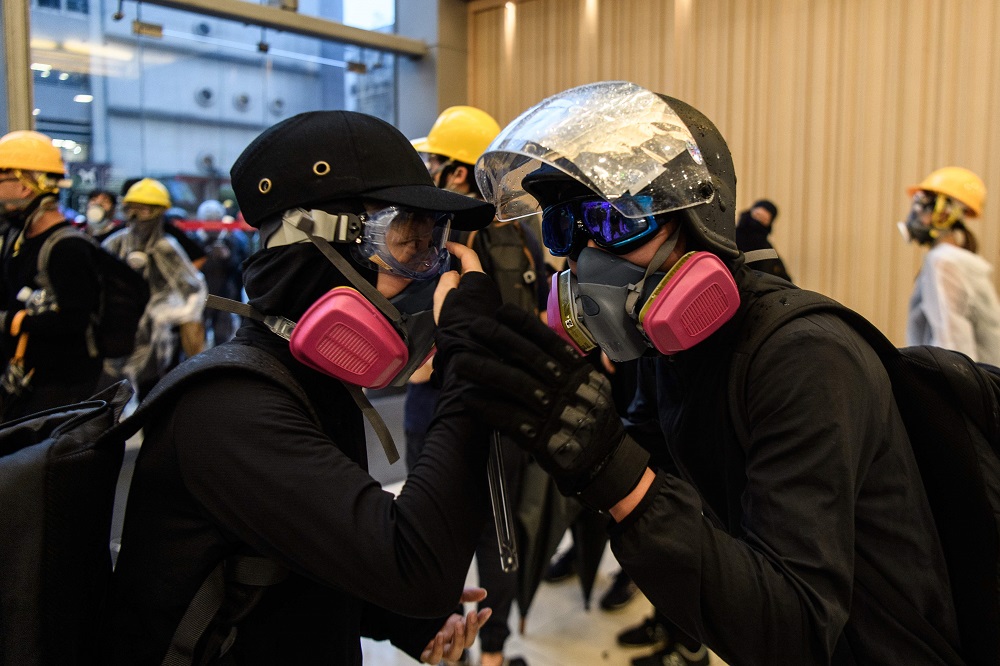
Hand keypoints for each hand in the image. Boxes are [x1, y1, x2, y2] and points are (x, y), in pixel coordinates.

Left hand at [419, 587, 491, 663]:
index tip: (487, 610)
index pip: (474, 627)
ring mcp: (439, 648)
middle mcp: (450, 639)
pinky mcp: (425, 653)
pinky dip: (438, 650)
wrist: (405, 614)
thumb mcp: (447, 598)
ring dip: (459, 641)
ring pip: (455, 654)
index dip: (481, 620)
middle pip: (467, 642)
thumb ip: (464, 595)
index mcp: (457, 627)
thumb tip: (483, 592)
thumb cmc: (429, 607)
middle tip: (471, 614)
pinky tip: (440, 636)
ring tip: (458, 625)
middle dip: (471, 629)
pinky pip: (434, 658)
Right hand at [433, 241, 484, 323]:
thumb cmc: (456, 320)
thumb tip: (453, 276)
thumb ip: (447, 278)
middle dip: (456, 272)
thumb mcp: (444, 294)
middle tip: (442, 277)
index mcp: (478, 277)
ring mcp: (491, 299)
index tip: (448, 246)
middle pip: (471, 272)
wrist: (470, 345)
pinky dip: (465, 298)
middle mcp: (488, 286)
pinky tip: (456, 309)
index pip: (468, 254)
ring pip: (473, 286)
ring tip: (447, 299)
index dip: (457, 247)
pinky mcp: (490, 310)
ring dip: (460, 288)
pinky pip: (476, 298)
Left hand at [453, 304, 649, 511]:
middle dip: (498, 338)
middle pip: (527, 356)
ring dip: (484, 370)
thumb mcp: (586, 382)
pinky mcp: (540, 438)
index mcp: (577, 370)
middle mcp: (565, 387)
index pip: (548, 339)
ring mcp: (553, 412)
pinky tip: (468, 398)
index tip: (501, 311)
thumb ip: (563, 363)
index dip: (523, 323)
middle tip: (474, 327)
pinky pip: (508, 418)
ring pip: (514, 384)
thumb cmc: (589, 413)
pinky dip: (486, 407)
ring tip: (462, 362)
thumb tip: (529, 340)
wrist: (603, 456)